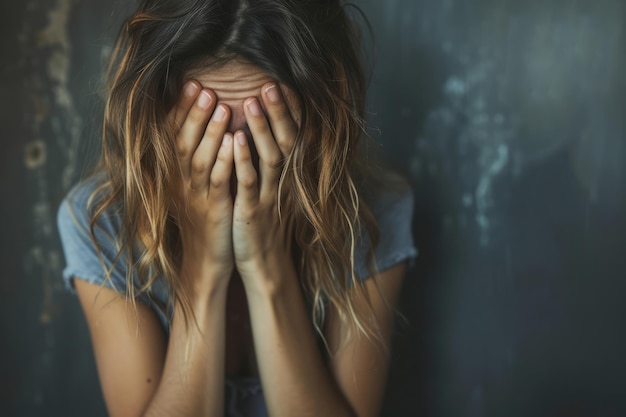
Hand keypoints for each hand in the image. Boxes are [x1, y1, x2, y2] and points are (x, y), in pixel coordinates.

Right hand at [171, 81, 234, 291]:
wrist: (204, 264)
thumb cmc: (205, 222)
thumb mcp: (197, 189)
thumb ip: (198, 162)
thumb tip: (206, 131)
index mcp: (178, 175)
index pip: (175, 136)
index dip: (182, 110)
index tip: (191, 83)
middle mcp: (183, 183)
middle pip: (183, 141)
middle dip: (193, 113)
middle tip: (203, 86)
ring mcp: (197, 197)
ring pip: (199, 159)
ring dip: (210, 132)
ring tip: (221, 106)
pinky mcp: (214, 211)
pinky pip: (218, 183)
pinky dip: (225, 162)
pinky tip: (237, 144)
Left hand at [232, 83, 296, 285]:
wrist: (263, 260)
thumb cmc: (262, 219)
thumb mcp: (269, 187)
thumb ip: (269, 161)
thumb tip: (261, 130)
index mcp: (285, 174)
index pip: (294, 135)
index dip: (290, 110)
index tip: (282, 83)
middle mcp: (282, 181)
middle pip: (287, 140)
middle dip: (278, 112)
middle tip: (269, 84)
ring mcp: (269, 195)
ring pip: (271, 157)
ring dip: (261, 129)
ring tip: (251, 102)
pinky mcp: (253, 211)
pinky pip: (250, 183)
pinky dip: (244, 160)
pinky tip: (234, 140)